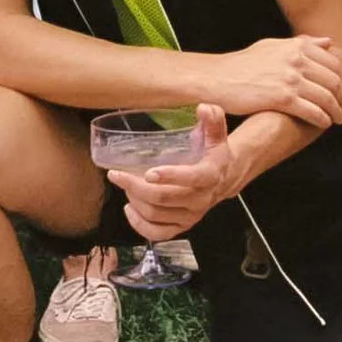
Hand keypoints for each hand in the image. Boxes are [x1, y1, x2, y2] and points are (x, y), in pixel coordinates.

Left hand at [111, 106, 246, 242]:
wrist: (224, 178)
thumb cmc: (214, 154)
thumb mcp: (216, 135)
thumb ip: (213, 119)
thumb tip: (203, 108)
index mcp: (210, 175)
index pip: (190, 178)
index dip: (169, 176)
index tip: (148, 171)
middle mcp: (201, 199)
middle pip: (164, 198)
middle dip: (136, 187)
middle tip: (117, 175)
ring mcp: (191, 216)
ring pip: (157, 215)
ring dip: (135, 201)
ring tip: (124, 185)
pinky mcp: (182, 226)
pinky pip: (158, 233)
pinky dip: (140, 225)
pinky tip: (129, 209)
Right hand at [210, 34, 341, 127]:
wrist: (217, 78)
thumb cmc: (242, 64)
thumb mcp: (273, 46)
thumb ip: (302, 44)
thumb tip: (328, 42)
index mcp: (297, 46)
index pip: (333, 64)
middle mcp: (297, 60)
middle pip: (333, 81)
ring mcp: (290, 79)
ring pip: (326, 97)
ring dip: (336, 111)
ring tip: (338, 119)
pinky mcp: (282, 98)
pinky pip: (312, 111)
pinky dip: (322, 119)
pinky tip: (324, 124)